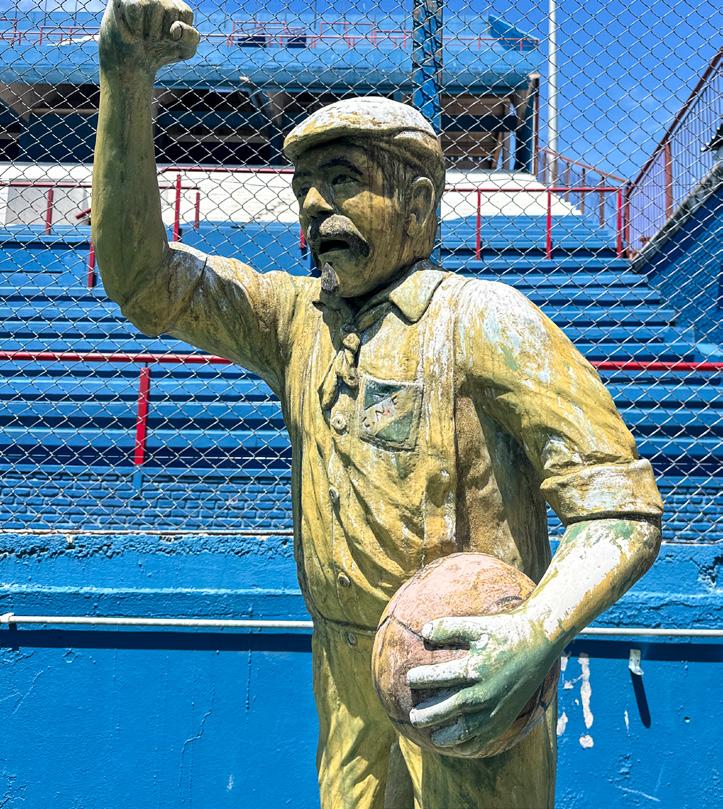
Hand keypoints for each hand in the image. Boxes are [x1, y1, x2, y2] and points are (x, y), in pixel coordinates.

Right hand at [99, 0, 199, 76]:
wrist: (132, 61)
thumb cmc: (160, 51)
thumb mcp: (184, 50)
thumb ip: (191, 38)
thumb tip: (176, 27)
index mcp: (176, 5)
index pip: (186, 12)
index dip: (179, 32)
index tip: (170, 39)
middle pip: (170, 10)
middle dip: (163, 33)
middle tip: (153, 38)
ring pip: (155, 6)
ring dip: (149, 31)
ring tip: (143, 34)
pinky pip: (136, 8)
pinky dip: (135, 26)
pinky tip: (132, 29)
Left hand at [406, 610, 557, 756]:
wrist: (538, 641)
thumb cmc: (504, 630)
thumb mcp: (476, 624)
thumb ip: (449, 627)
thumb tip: (424, 631)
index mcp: (474, 668)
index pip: (440, 677)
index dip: (421, 679)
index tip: (409, 679)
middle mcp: (484, 692)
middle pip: (450, 709)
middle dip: (429, 715)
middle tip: (413, 717)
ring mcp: (497, 707)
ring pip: (467, 730)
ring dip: (447, 735)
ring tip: (433, 735)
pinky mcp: (507, 716)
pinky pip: (487, 737)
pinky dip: (471, 744)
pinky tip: (460, 745)